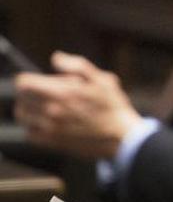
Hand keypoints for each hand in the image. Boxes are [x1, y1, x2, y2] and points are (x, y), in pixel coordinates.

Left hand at [13, 52, 141, 158]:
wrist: (122, 138)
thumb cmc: (114, 108)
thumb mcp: (103, 79)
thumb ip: (78, 65)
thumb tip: (56, 58)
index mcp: (63, 93)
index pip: (24, 83)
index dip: (29, 79)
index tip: (37, 81)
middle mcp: (53, 111)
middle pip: (22, 99)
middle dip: (29, 94)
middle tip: (42, 94)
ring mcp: (52, 128)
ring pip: (24, 116)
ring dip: (29, 110)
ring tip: (43, 108)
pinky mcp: (54, 143)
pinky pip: (31, 134)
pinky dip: (33, 128)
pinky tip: (47, 124)